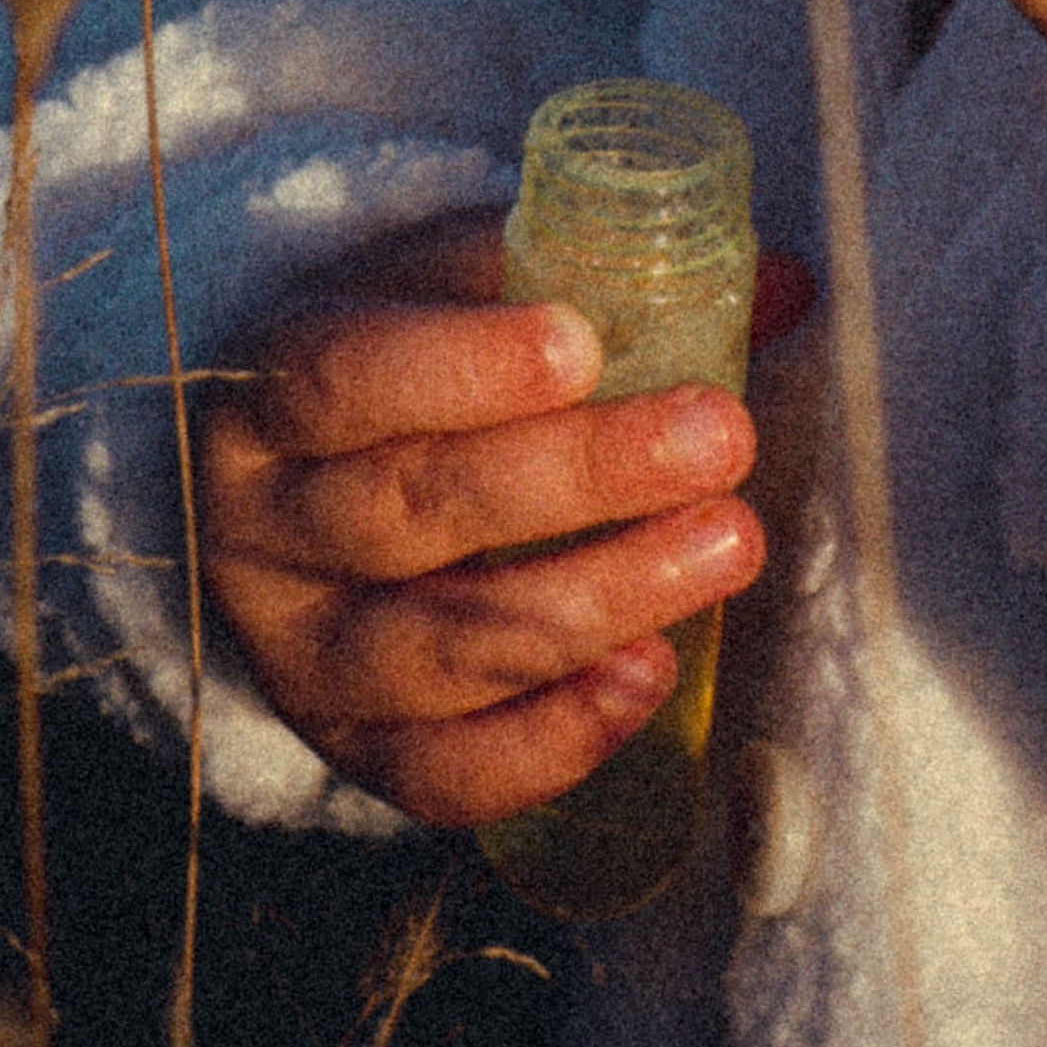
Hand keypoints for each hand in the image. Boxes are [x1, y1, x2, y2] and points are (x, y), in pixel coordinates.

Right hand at [201, 212, 803, 824]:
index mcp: (266, 391)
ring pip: (441, 647)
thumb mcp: (456, 292)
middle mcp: (262, 531)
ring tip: (726, 546)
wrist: (291, 488)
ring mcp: (297, 657)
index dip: (460, 367)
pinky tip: (648, 676)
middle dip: (580, 477)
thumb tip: (784, 283)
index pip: (346, 377)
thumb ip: (589, 271)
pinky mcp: (349, 751)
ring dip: (598, 600)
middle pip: (414, 511)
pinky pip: (442, 775)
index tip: (582, 343)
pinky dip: (552, 738)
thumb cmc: (399, 366)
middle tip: (719, 439)